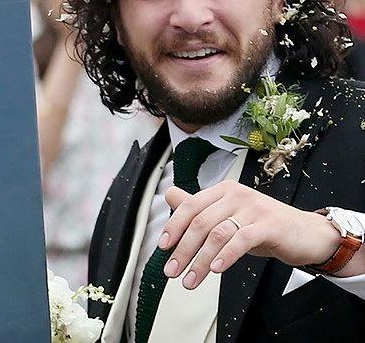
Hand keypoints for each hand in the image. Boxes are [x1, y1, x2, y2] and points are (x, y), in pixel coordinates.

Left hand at [160, 180, 341, 288]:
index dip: (174, 226)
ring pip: (217, 233)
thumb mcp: (228, 215)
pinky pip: (241, 240)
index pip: (190, 205)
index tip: (163, 247)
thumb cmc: (264, 225)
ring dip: (200, 260)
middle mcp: (236, 195)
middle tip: (172, 270)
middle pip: (200, 222)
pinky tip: (216, 269)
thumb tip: (170, 195)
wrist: (306, 234)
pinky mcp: (270, 225)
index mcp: (223, 190)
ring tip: (191, 279)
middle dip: (183, 249)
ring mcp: (254, 208)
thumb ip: (199, 207)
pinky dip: (226, 256)